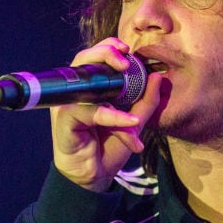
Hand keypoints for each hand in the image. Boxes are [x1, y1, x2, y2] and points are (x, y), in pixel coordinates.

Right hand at [50, 38, 163, 191]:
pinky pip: (88, 112)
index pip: (95, 57)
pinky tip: (129, 121)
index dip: (108, 47)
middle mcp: (76, 93)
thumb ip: (146, 100)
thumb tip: (157, 76)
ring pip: (85, 83)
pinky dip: (111, 116)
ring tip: (127, 76)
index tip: (128, 48)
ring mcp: (67, 105)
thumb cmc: (109, 146)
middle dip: (104, 52)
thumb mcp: (134, 122)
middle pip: (82, 60)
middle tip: (125, 58)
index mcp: (90, 88)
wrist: (96, 176)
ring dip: (107, 79)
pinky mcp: (64, 121)